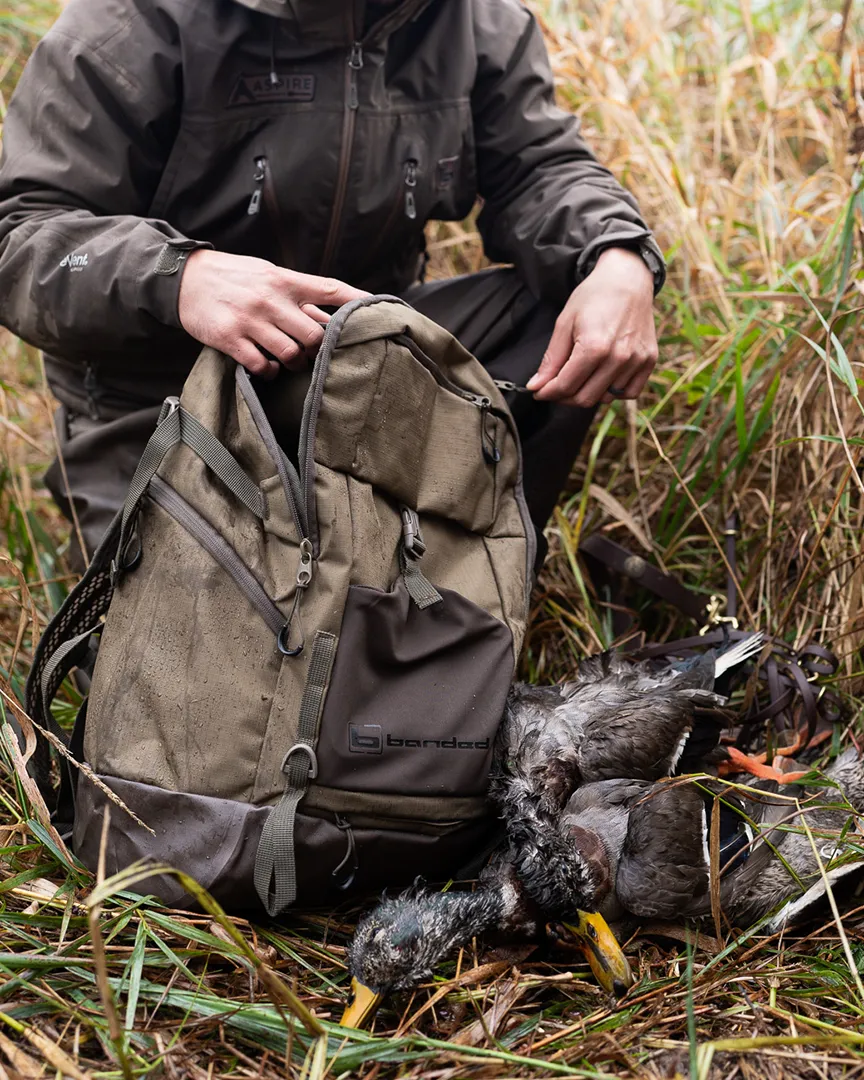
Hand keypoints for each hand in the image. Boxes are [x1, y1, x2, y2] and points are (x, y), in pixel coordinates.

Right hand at [178, 250, 368, 377]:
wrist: (184, 277)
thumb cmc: (232, 277)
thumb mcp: (266, 274)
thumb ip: (295, 292)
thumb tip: (327, 312)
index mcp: (284, 280)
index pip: (329, 289)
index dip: (356, 300)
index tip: (376, 310)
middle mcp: (270, 299)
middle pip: (315, 334)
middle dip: (318, 350)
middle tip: (311, 354)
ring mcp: (250, 320)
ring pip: (291, 353)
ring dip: (295, 364)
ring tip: (289, 361)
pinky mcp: (229, 338)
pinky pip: (262, 365)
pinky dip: (270, 372)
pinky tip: (268, 367)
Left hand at [526, 247, 657, 406]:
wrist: (628, 279)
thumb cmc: (593, 298)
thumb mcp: (564, 323)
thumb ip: (551, 359)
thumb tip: (536, 387)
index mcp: (594, 347)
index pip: (565, 386)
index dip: (547, 392)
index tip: (538, 392)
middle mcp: (618, 358)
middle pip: (584, 398)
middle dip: (564, 397)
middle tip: (555, 386)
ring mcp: (637, 361)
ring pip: (606, 398)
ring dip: (588, 393)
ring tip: (580, 375)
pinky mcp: (649, 361)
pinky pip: (629, 392)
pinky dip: (613, 391)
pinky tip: (603, 377)